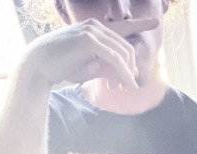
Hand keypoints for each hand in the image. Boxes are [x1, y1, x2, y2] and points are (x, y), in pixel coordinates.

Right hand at [23, 18, 159, 89]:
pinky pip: (116, 59)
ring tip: (120, 89)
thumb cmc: (65, 67)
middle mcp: (96, 26)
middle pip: (128, 48)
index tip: (156, 22)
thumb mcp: (92, 66)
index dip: (140, 24)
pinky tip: (128, 84)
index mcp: (97, 30)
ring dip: (126, 75)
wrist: (40, 66)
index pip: (123, 27)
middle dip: (129, 70)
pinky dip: (125, 73)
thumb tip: (130, 71)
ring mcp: (92, 31)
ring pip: (124, 54)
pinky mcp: (89, 40)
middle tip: (124, 88)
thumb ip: (110, 66)